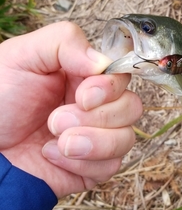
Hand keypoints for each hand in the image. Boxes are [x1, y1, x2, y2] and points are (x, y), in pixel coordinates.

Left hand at [0, 21, 142, 197]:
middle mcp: (96, 106)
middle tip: (55, 120)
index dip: (110, 88)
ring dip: (92, 142)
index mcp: (84, 76)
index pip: (122, 77)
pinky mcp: (91, 167)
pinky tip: (52, 156)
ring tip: (55, 140)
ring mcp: (97, 137)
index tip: (83, 95)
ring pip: (127, 139)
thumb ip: (64, 42)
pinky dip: (81, 163)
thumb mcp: (22, 56)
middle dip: (96, 117)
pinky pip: (110, 166)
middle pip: (132, 107)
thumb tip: (103, 62)